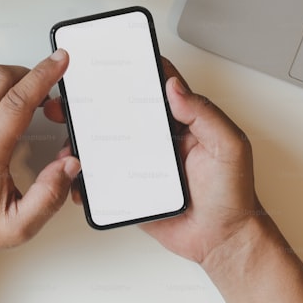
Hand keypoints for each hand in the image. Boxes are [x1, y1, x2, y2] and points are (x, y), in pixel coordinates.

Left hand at [0, 50, 79, 284]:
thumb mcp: (20, 225)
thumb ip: (51, 194)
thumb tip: (69, 164)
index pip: (19, 98)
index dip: (44, 75)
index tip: (59, 61)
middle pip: (0, 77)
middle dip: (29, 75)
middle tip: (44, 94)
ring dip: (4, 74)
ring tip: (20, 94)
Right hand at [44, 58, 263, 266]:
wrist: (222, 240)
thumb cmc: (232, 194)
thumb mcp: (228, 147)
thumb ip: (204, 115)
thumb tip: (175, 87)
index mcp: (182, 122)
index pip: (155, 87)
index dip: (134, 71)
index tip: (110, 62)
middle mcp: (159, 139)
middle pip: (121, 113)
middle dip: (94, 104)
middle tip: (71, 101)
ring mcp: (143, 163)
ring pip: (106, 144)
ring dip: (85, 140)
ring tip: (69, 140)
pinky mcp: (131, 188)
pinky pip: (104, 178)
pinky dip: (87, 177)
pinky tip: (78, 175)